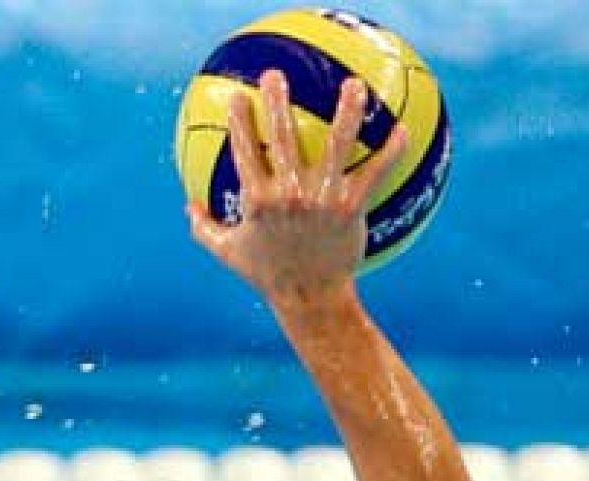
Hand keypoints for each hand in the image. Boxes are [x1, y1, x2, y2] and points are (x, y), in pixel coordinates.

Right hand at [189, 70, 407, 302]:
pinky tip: (401, 130)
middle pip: (282, 138)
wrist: (308, 296)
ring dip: (345, 112)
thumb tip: (188, 206)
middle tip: (277, 75)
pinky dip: (390, 151)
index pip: (245, 152)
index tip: (240, 96)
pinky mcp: (349, 208)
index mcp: (257, 200)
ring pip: (335, 146)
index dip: (240, 122)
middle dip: (278, 102)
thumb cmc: (267, 274)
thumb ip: (203, 227)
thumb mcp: (227, 253)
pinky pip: (373, 173)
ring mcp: (321, 199)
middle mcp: (288, 195)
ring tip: (353, 86)